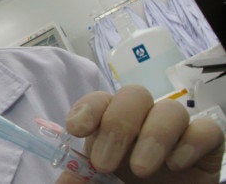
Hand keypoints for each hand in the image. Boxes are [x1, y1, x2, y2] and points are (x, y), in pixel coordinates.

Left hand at [57, 85, 224, 183]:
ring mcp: (175, 133)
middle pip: (135, 95)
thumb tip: (64, 177)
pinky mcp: (206, 147)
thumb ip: (77, 178)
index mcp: (109, 126)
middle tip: (104, 164)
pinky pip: (207, 130)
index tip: (76, 129)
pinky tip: (175, 166)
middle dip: (117, 125)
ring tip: (139, 170)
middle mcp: (142, 123)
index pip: (100, 101)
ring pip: (171, 109)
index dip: (88, 109)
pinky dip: (190, 144)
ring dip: (153, 136)